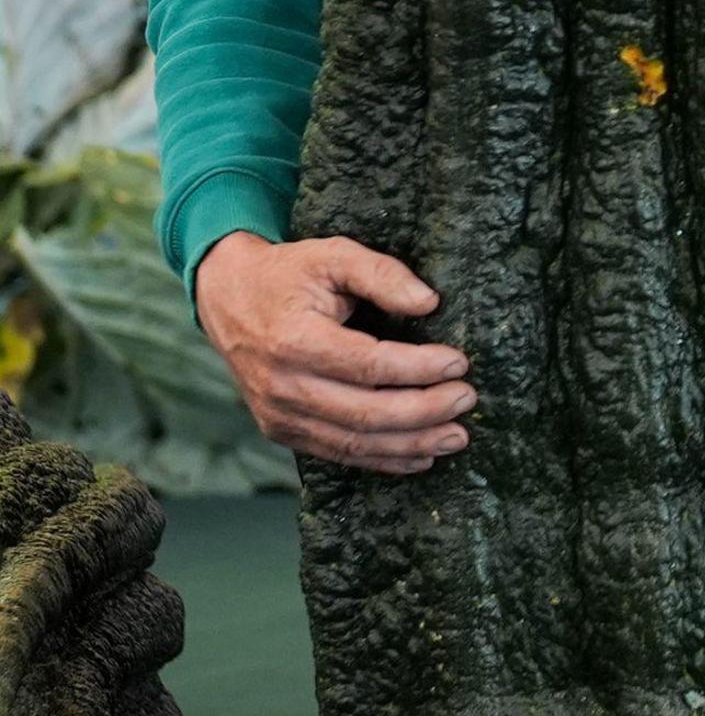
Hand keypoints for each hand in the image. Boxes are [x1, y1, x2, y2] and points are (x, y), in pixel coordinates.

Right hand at [192, 232, 473, 473]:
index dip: (419, 368)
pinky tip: (421, 457)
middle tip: (467, 399)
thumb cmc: (288, 274)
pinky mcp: (280, 429)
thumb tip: (429, 302)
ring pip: (354, 442)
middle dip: (425, 411)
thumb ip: (382, 274)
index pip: (369, 365)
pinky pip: (336, 453)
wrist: (228, 298)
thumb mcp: (333, 255)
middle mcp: (281, 384)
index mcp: (293, 340)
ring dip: (411, 444)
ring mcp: (277, 414)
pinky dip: (382, 460)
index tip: (460, 362)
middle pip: (365, 413)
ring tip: (457, 436)